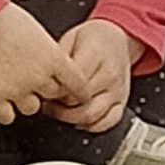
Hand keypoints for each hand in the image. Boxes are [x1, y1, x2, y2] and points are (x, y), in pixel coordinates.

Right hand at [0, 3, 83, 126]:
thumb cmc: (7, 19)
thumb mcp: (40, 34)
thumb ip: (50, 55)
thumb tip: (54, 69)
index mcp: (54, 59)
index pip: (78, 84)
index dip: (79, 92)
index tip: (79, 96)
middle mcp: (39, 77)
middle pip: (53, 96)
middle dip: (47, 90)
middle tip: (36, 81)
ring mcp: (17, 89)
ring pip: (32, 108)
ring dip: (27, 100)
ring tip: (17, 87)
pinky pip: (7, 117)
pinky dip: (6, 111)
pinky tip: (3, 100)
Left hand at [45, 16, 140, 132]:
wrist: (117, 39)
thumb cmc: (93, 39)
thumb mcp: (71, 38)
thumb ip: (59, 58)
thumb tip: (43, 76)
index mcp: (97, 54)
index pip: (73, 81)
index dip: (55, 89)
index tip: (44, 89)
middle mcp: (110, 75)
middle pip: (81, 102)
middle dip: (60, 107)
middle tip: (48, 103)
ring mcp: (117, 91)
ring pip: (92, 115)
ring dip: (71, 118)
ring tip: (59, 111)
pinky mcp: (121, 102)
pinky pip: (108, 122)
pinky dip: (90, 126)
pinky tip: (78, 120)